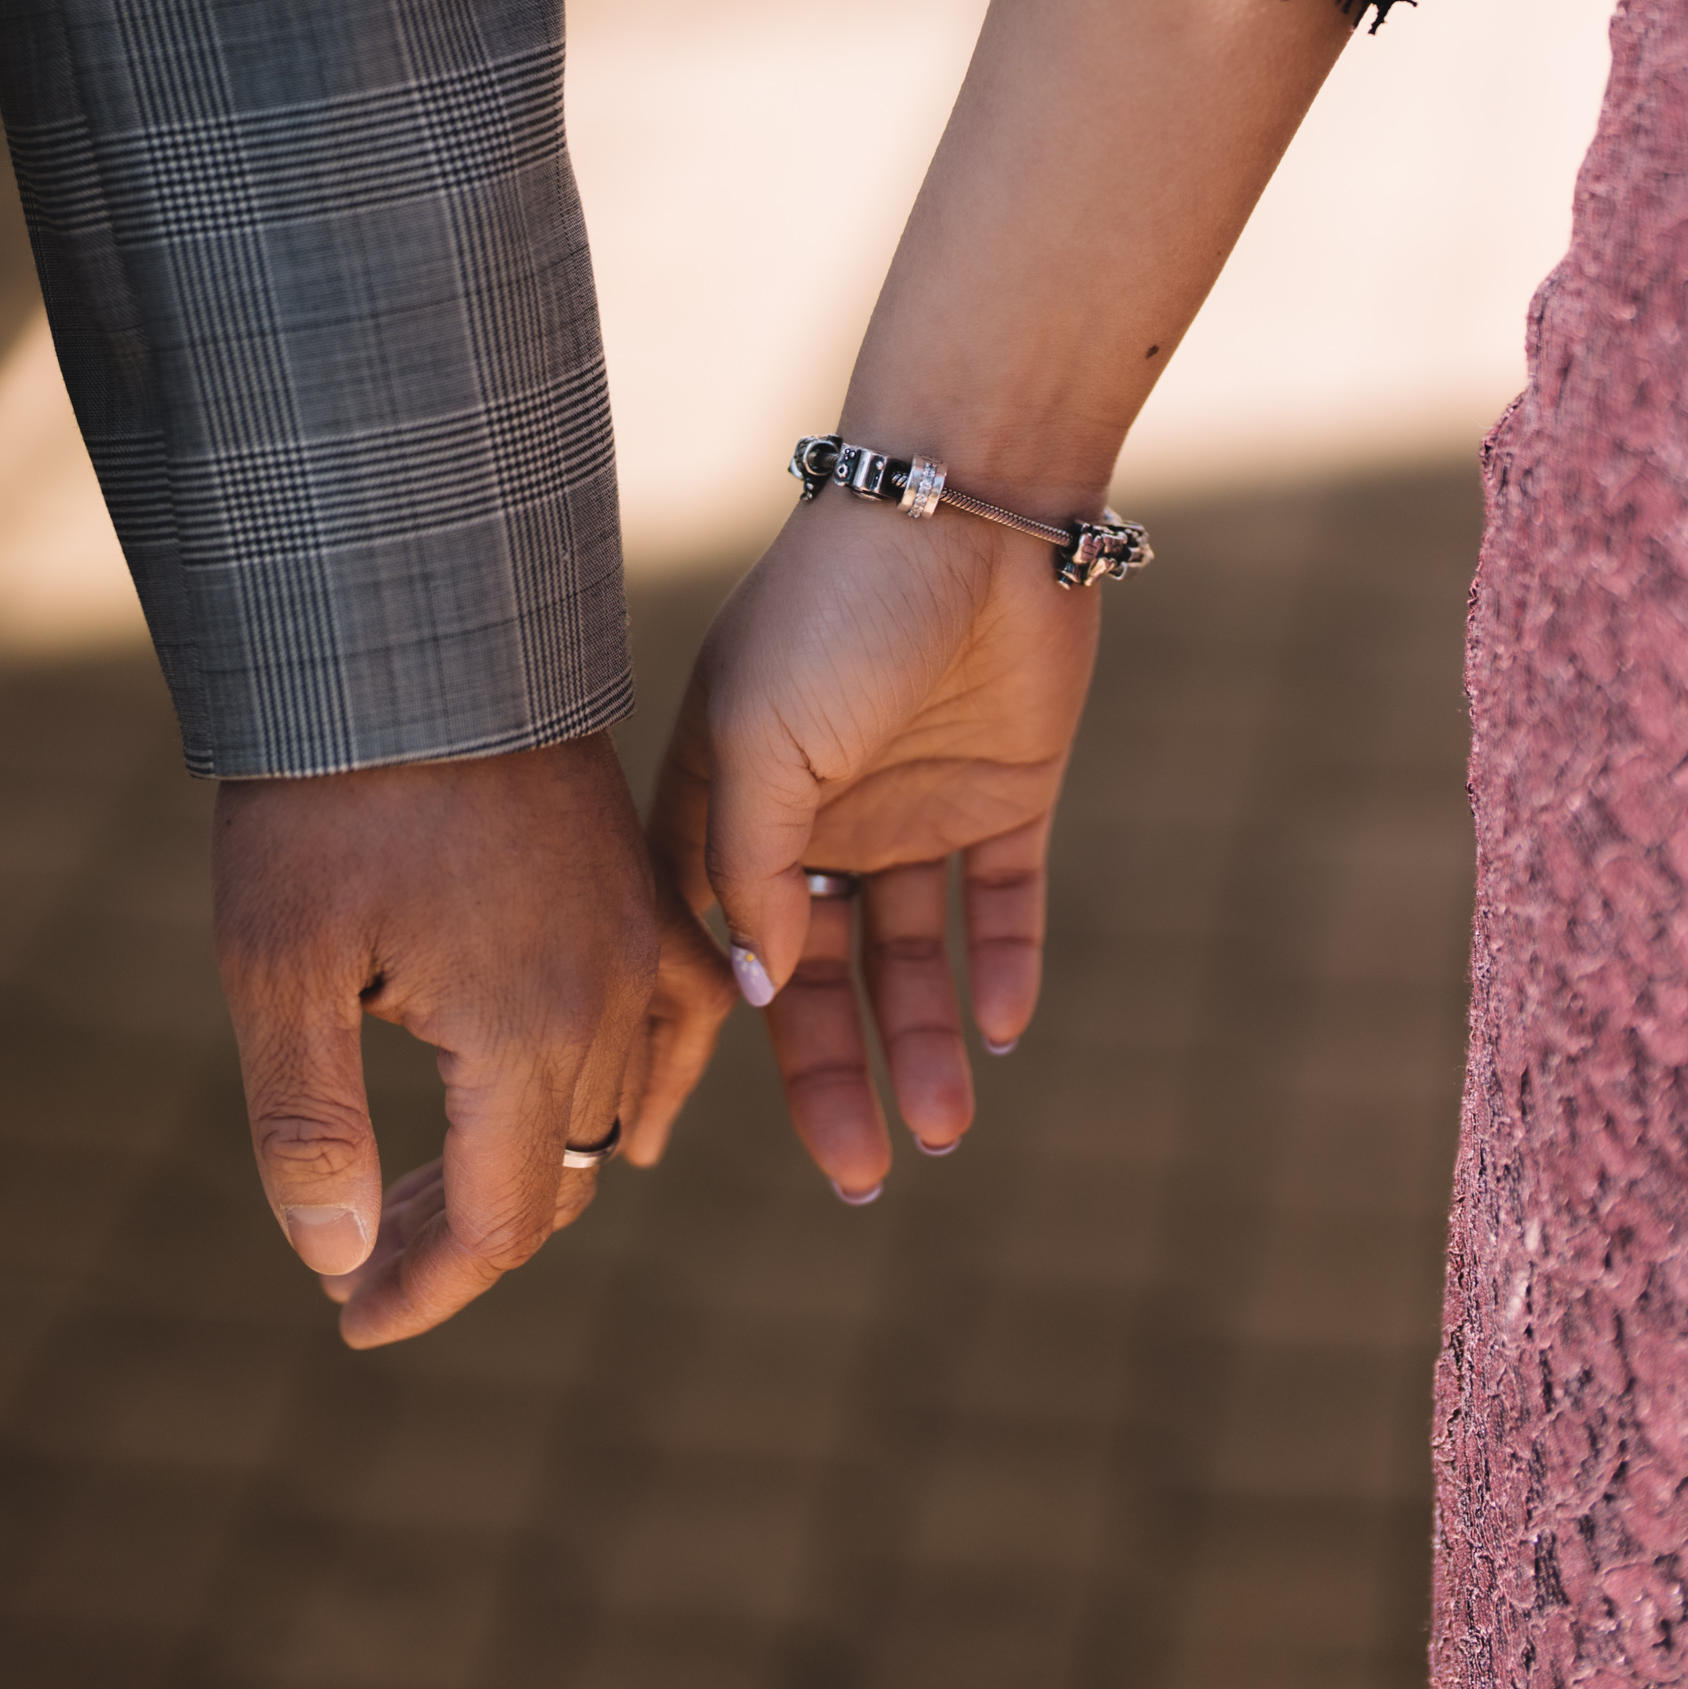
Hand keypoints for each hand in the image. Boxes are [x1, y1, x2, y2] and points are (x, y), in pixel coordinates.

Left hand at [213, 733, 712, 1345]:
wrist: (406, 631)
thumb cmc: (322, 796)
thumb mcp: (277, 967)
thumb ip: (308, 1125)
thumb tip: (336, 1263)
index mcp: (525, 1033)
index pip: (503, 1224)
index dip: (426, 1289)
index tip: (349, 1323)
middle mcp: (607, 1000)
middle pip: (558, 1178)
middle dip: (458, 1237)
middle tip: (358, 1258)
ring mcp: (636, 939)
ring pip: (610, 1108)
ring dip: (527, 1166)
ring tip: (418, 1192)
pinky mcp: (637, 888)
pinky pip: (675, 1018)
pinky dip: (641, 1086)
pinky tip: (609, 1119)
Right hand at [648, 495, 1097, 1199]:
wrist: (972, 509)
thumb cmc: (835, 610)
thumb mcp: (761, 739)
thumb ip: (750, 866)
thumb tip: (757, 985)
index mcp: (729, 804)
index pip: (716, 948)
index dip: (707, 1040)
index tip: (683, 1140)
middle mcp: (815, 821)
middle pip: (818, 979)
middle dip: (834, 1078)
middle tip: (865, 1179)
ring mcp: (909, 810)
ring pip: (911, 959)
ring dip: (925, 1043)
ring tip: (944, 1133)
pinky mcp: (1004, 796)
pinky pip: (1001, 905)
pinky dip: (1001, 968)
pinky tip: (1000, 1031)